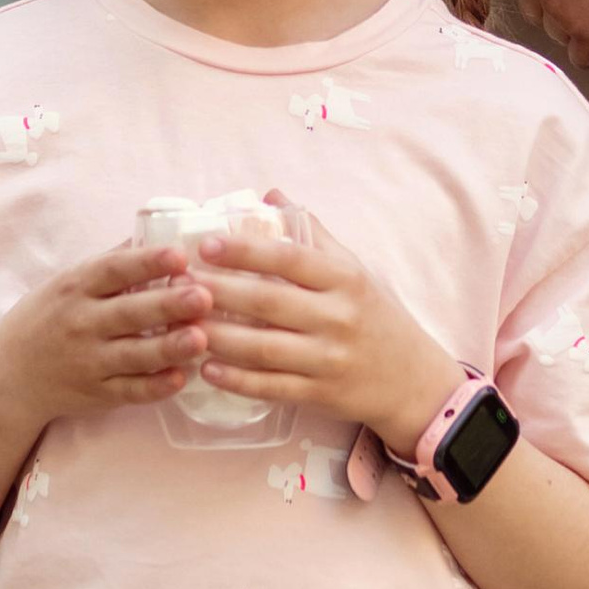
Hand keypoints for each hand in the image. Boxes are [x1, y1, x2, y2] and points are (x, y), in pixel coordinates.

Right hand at [0, 233, 218, 424]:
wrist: (11, 374)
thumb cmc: (50, 317)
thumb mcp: (70, 282)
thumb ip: (112, 262)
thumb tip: (158, 230)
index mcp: (77, 287)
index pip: (114, 271)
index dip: (147, 263)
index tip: (179, 256)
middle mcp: (82, 323)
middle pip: (129, 312)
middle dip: (167, 305)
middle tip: (203, 296)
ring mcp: (89, 361)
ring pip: (133, 355)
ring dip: (168, 347)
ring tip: (201, 338)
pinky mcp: (97, 393)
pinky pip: (129, 391)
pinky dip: (154, 387)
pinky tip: (180, 378)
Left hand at [193, 199, 457, 458]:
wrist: (411, 380)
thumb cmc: (374, 316)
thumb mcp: (353, 269)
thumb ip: (312, 233)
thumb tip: (270, 194)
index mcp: (345, 280)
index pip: (289, 259)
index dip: (245, 251)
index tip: (206, 245)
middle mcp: (338, 317)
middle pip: (268, 302)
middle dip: (218, 291)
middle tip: (177, 283)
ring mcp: (328, 359)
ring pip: (264, 348)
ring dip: (218, 337)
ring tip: (181, 325)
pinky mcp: (320, 394)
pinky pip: (271, 387)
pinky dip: (237, 380)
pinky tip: (207, 369)